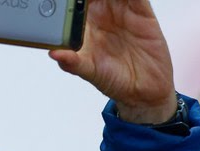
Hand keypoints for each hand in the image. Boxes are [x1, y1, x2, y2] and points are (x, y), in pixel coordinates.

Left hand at [47, 0, 176, 123]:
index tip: (66, 0)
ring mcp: (122, 10)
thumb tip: (54, 54)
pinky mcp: (143, 13)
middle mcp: (102, 11)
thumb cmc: (115, 80)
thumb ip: (72, 62)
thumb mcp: (90, 72)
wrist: (144, 93)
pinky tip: (129, 0)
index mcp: (84, 21)